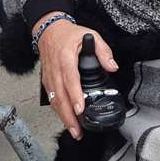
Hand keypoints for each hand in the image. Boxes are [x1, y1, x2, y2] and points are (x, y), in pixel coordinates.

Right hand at [35, 17, 116, 139]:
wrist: (49, 30)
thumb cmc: (69, 34)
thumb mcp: (90, 35)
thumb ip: (103, 51)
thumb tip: (112, 66)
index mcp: (66, 57)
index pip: (69, 79)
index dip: (75, 95)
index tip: (80, 109)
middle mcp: (55, 69)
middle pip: (60, 96)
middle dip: (68, 115)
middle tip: (78, 130)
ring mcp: (49, 76)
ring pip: (54, 100)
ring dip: (63, 117)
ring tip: (74, 130)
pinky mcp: (46, 81)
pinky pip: (51, 98)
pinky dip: (58, 111)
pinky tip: (65, 119)